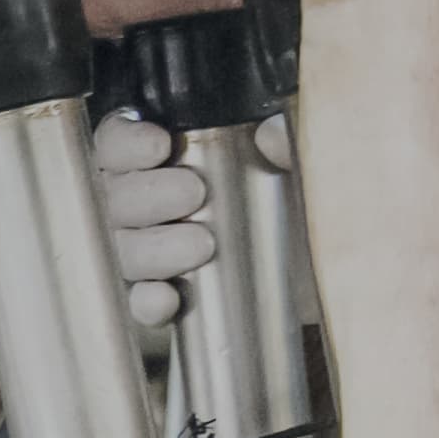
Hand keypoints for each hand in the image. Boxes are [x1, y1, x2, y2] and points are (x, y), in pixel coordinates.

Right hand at [90, 109, 297, 326]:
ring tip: (200, 245)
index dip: (126, 143)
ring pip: (124, 249)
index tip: (159, 145)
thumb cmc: (298, 203)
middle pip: (115, 197)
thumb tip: (271, 135)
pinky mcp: (168, 297)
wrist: (322, 269)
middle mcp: (148, 203)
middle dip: (147, 194)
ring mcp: (151, 253)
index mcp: (164, 159)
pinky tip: (168, 297)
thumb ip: (287, 143)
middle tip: (192, 192)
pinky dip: (149, 302)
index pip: (118, 142)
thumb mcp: (299, 165)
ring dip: (152, 248)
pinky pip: (140, 302)